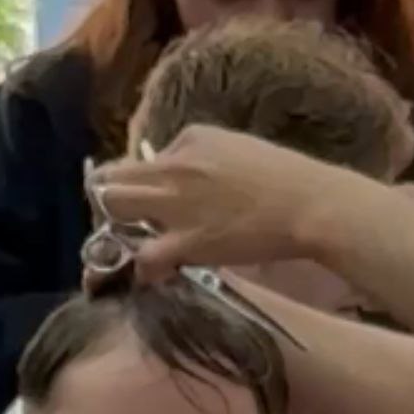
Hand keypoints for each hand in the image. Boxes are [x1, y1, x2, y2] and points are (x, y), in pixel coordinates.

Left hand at [91, 124, 380, 281]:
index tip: (142, 200)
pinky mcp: (186, 241)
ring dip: (114, 229)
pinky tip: (157, 272)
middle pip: (109, 181)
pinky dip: (144, 268)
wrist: (308, 204)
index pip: (137, 160)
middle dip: (106, 202)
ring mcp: (175, 205)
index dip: (132, 183)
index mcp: (187, 141)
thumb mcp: (234, 146)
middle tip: (120, 223)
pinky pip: (143, 257)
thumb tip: (175, 172)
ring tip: (132, 245)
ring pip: (113, 211)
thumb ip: (198, 156)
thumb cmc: (282, 176)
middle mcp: (172, 168)